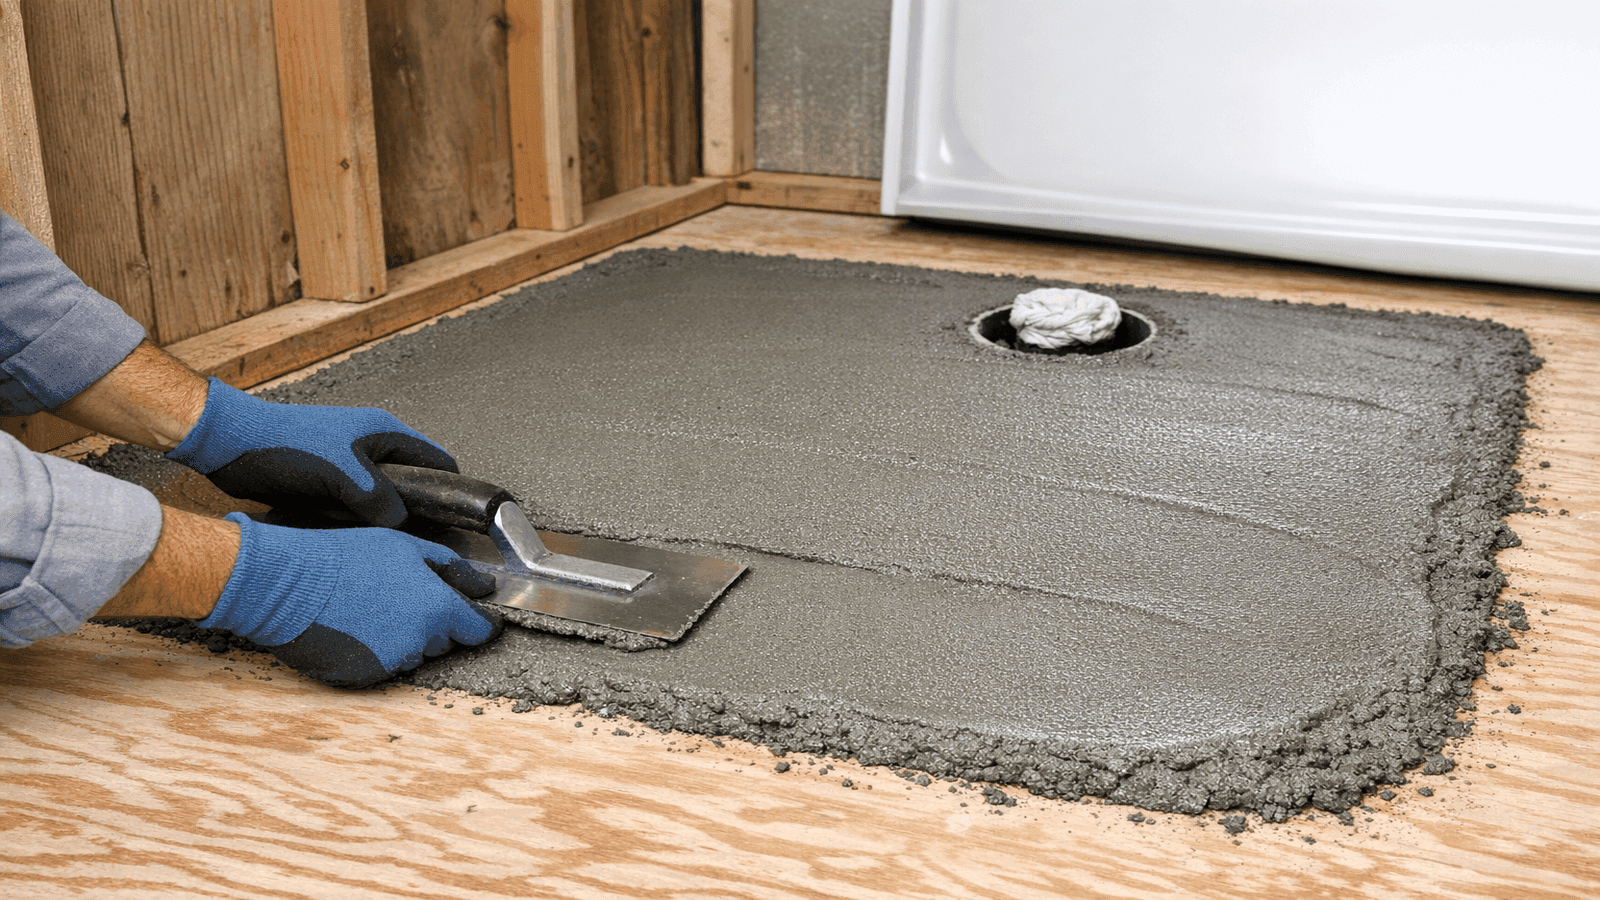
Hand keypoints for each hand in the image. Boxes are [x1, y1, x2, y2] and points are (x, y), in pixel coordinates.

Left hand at [168, 378, 453, 526]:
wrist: (230, 445)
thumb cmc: (286, 446)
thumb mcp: (342, 474)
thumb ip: (379, 500)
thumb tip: (400, 526)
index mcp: (385, 433)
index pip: (438, 461)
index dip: (452, 490)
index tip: (459, 521)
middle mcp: (372, 448)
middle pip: (413, 485)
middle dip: (417, 512)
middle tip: (420, 541)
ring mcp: (349, 466)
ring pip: (383, 500)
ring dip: (383, 521)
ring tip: (385, 544)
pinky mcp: (328, 483)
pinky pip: (356, 508)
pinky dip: (357, 523)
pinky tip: (353, 540)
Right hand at [199, 513, 502, 687]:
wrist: (286, 585)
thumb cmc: (344, 558)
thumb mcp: (406, 546)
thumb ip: (454, 568)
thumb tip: (485, 587)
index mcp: (438, 609)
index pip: (480, 631)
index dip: (478, 621)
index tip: (471, 614)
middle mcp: (419, 643)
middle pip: (445, 641)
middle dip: (434, 623)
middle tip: (399, 596)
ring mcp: (390, 665)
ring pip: (414, 654)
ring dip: (404, 638)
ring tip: (371, 607)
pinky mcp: (362, 679)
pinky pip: (383, 667)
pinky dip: (376, 651)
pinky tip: (355, 626)